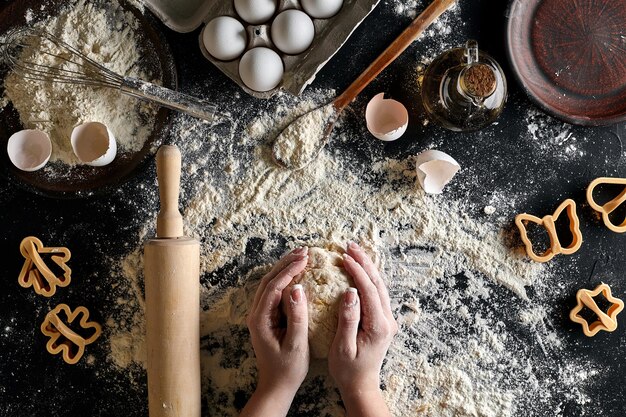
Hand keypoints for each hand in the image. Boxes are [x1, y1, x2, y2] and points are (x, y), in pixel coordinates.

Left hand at [240, 247, 309, 416]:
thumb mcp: (296, 344)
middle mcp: (256, 314)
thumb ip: (297, 316)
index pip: (274, 286)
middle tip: (305, 250)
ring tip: (301, 255)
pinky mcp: (266, 317)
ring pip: (270, 283)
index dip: (290, 270)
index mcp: (261, 319)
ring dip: (284, 268)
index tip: (306, 258)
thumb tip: (298, 288)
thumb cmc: (288, 368)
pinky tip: (297, 273)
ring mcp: (260, 315)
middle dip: (286, 263)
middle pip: (268, 280)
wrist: (276, 385)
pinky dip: (285, 278)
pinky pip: (274, 292)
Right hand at [328, 242, 397, 416]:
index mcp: (378, 326)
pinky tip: (360, 269)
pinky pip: (377, 293)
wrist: (361, 385)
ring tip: (354, 251)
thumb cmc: (348, 370)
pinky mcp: (383, 320)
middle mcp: (387, 320)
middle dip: (364, 262)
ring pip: (379, 286)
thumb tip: (350, 292)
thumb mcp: (343, 348)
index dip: (357, 272)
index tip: (343, 257)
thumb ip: (348, 320)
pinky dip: (369, 277)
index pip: (369, 291)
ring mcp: (387, 320)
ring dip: (367, 267)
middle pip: (378, 283)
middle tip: (349, 246)